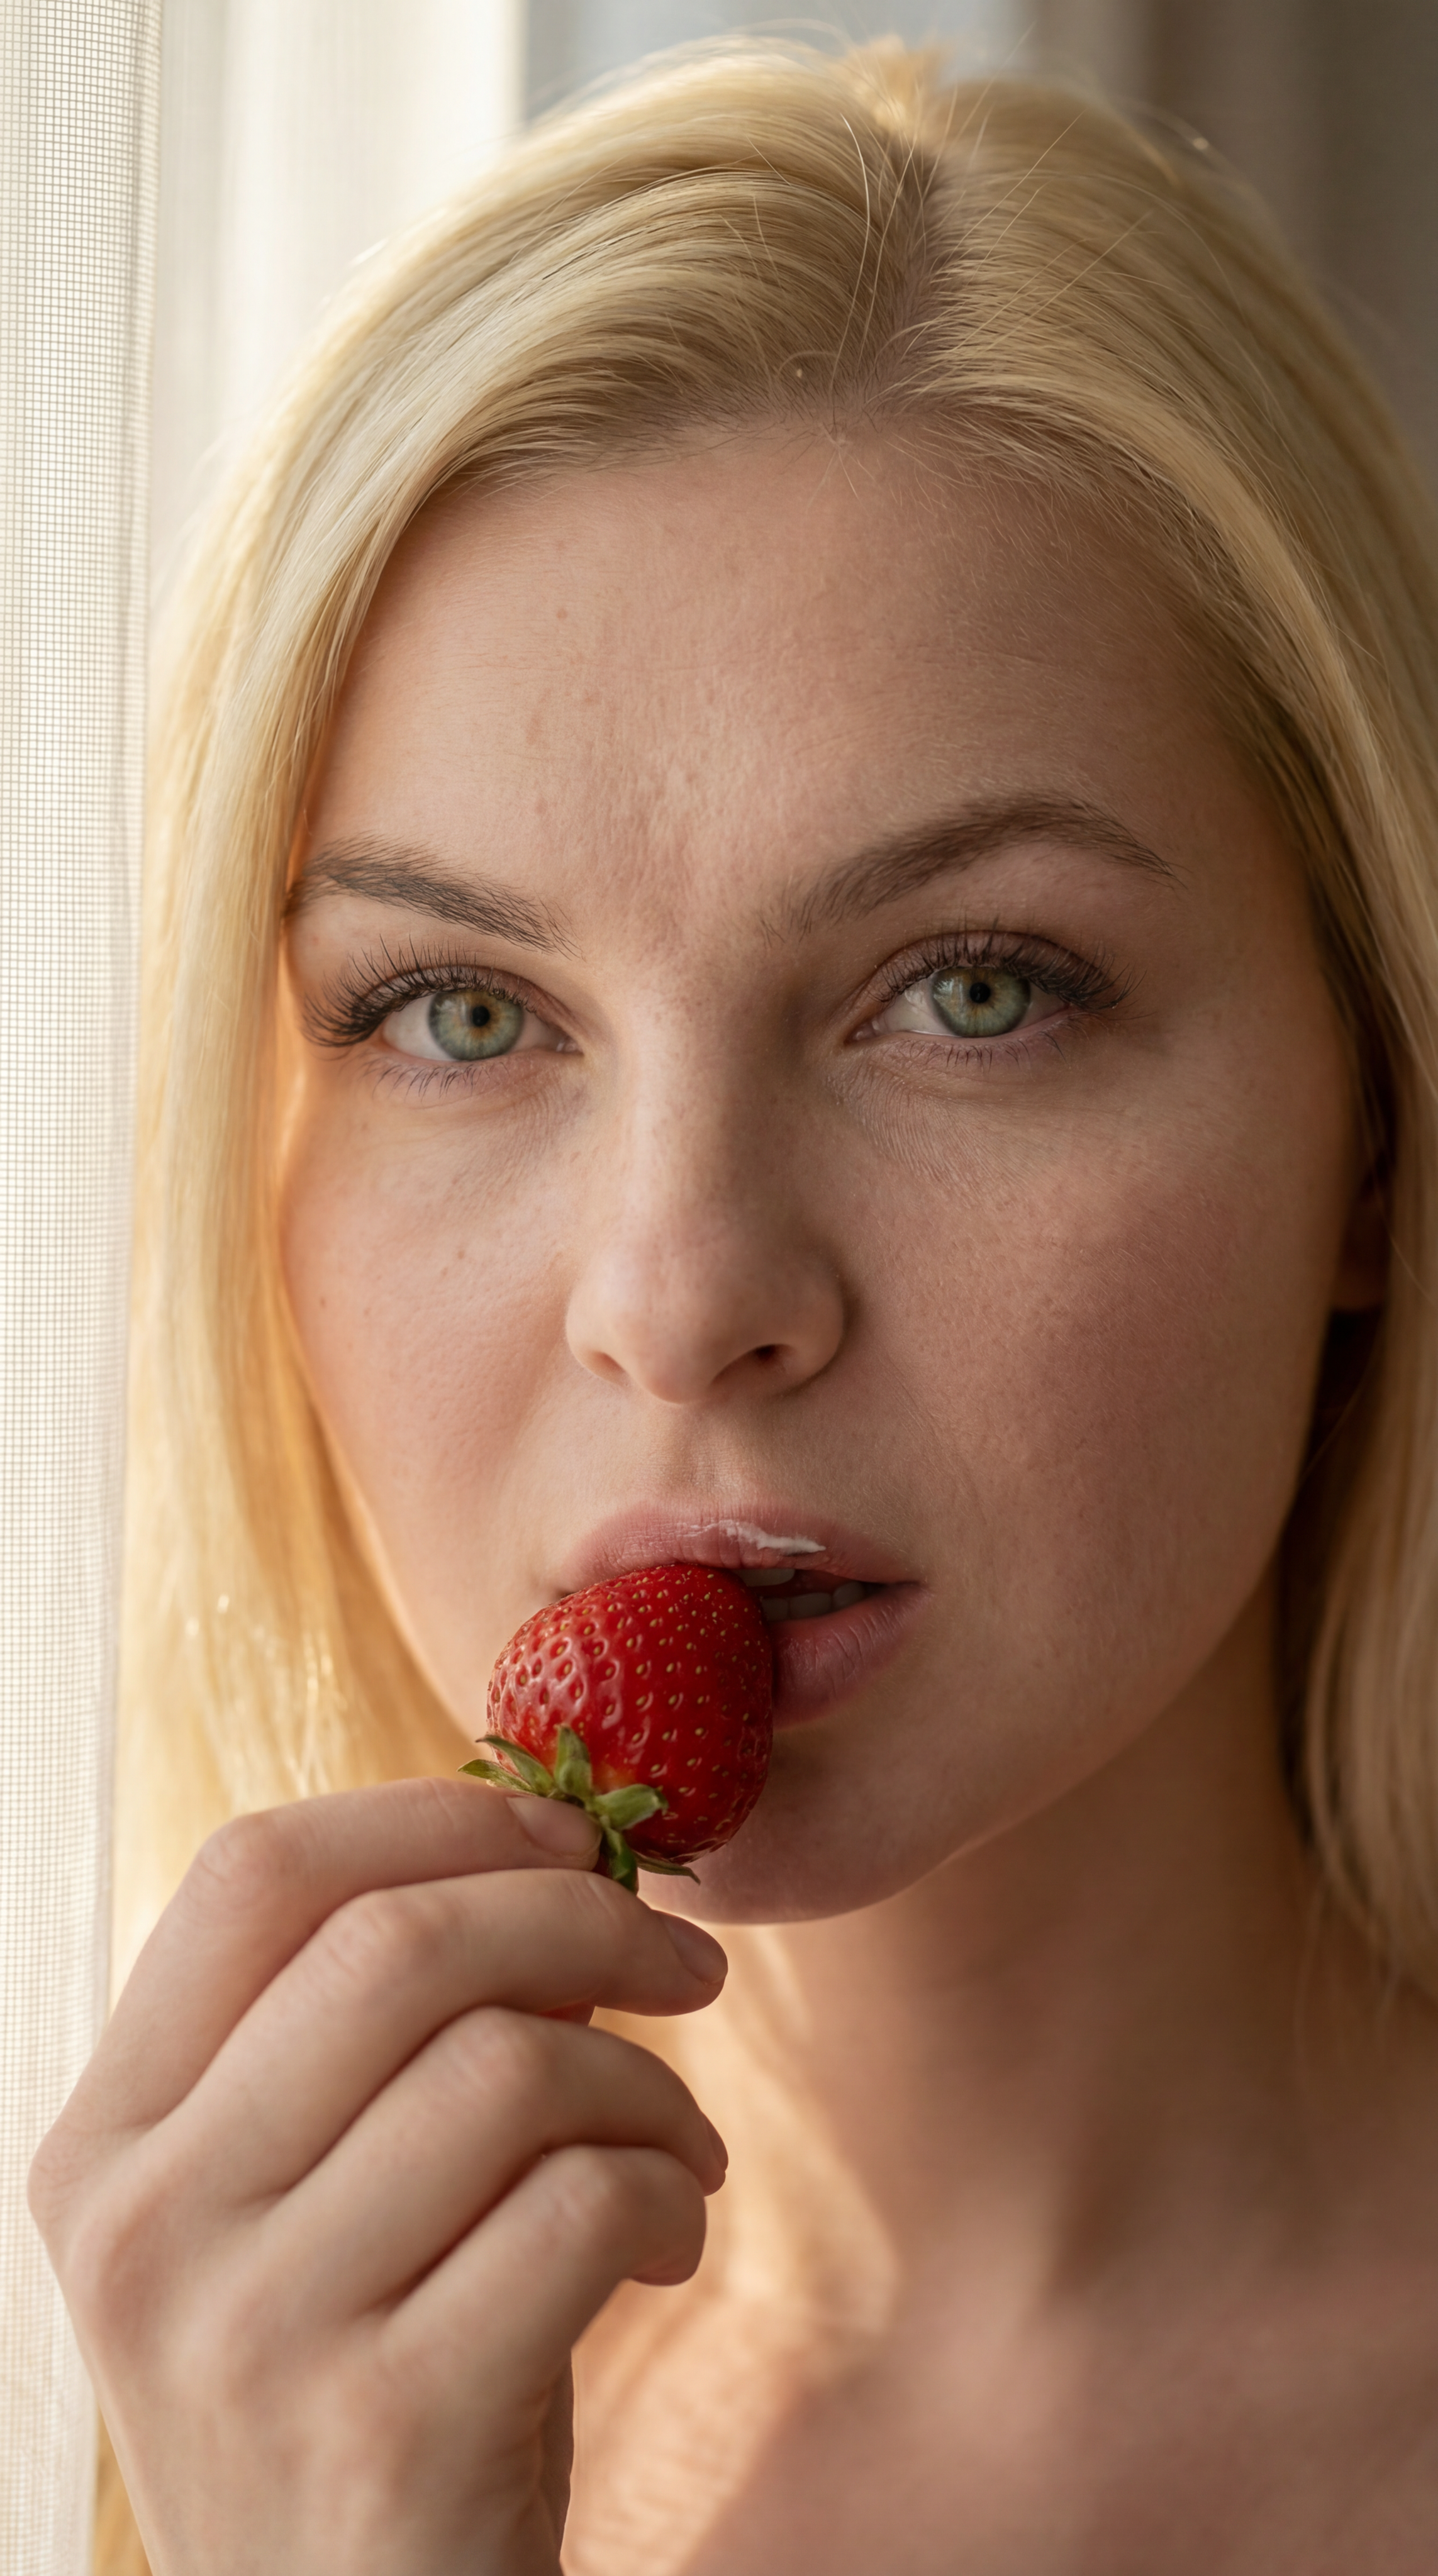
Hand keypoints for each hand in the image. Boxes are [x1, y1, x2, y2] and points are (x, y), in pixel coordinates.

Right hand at [29, 1776, 727, 2574]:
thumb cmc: (364, 2390)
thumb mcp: (314, 2211)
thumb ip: (385, 2037)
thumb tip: (555, 1852)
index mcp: (106, 2144)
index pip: (253, 1876)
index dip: (435, 1816)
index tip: (569, 1831)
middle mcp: (147, 2230)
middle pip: (397, 1947)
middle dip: (586, 1915)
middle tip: (688, 1959)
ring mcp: (251, 2339)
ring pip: (510, 2066)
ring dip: (648, 2082)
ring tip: (680, 2144)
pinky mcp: (388, 2431)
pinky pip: (583, 2206)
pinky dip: (671, 2193)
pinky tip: (673, 2237)